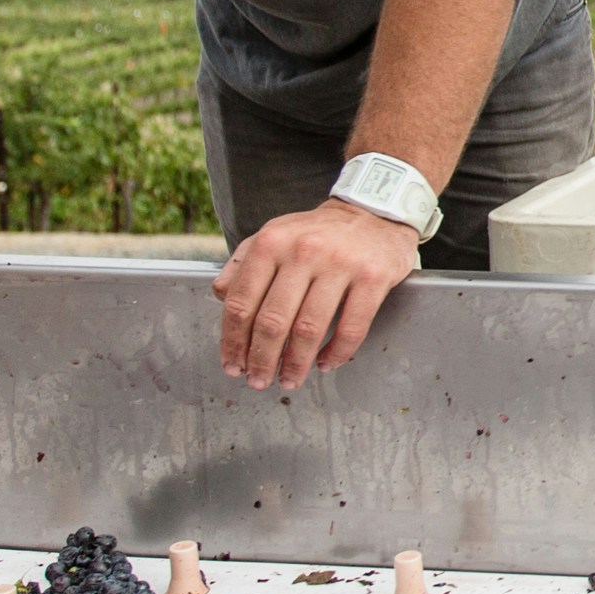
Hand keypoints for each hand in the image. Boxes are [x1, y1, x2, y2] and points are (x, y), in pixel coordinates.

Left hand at [214, 196, 426, 392]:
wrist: (373, 213)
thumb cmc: (317, 233)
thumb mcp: (273, 236)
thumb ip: (242, 264)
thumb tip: (221, 298)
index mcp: (272, 243)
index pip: (242, 302)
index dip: (234, 341)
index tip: (233, 364)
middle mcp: (303, 251)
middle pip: (273, 321)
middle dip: (262, 360)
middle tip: (259, 381)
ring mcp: (340, 264)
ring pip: (309, 329)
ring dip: (295, 364)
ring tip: (289, 380)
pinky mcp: (373, 278)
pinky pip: (351, 327)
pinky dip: (336, 353)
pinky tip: (325, 364)